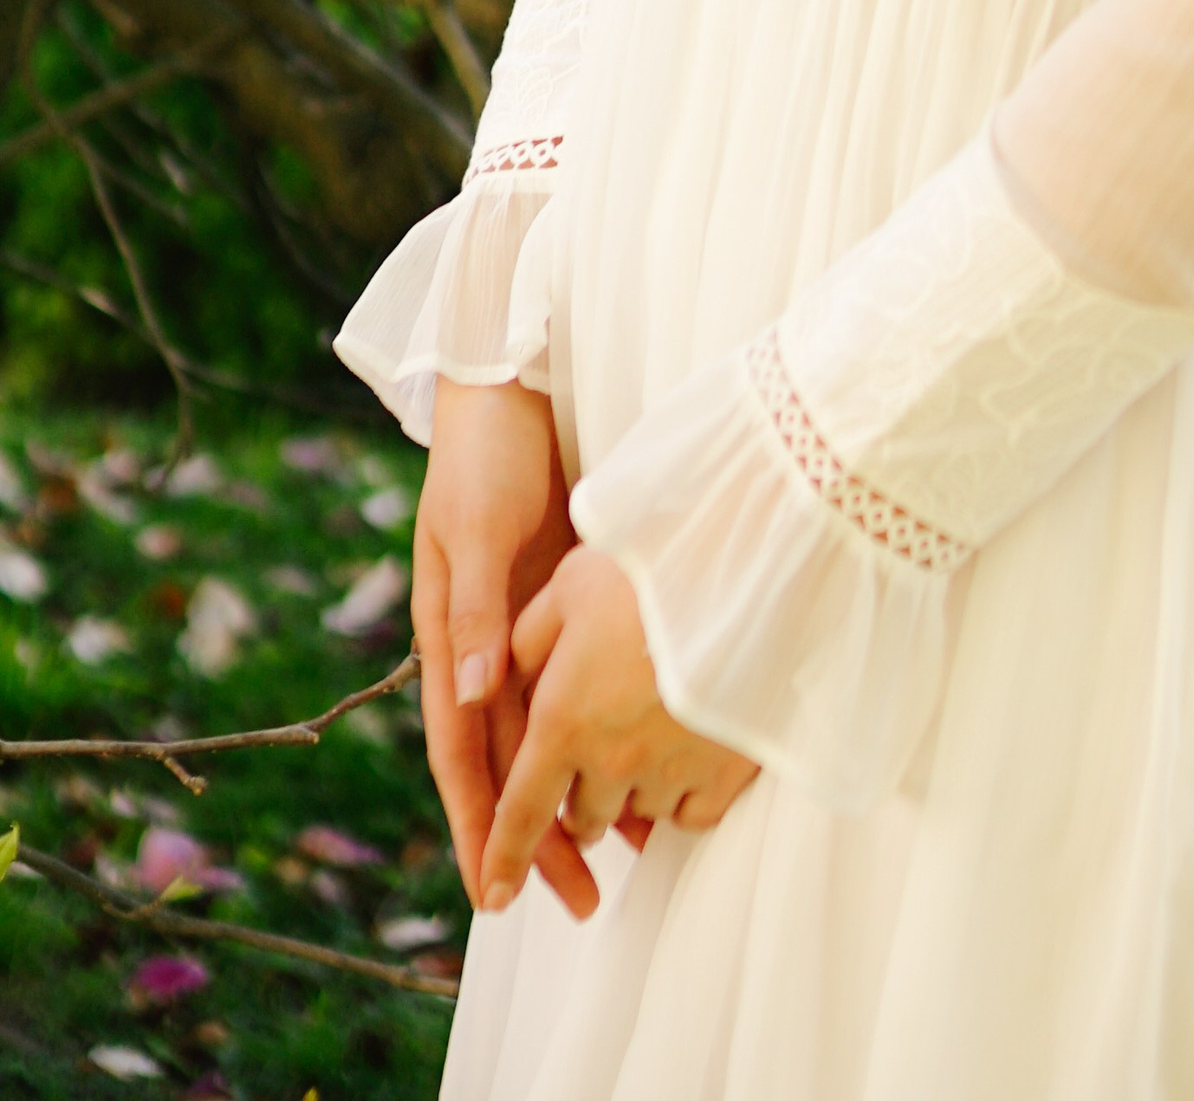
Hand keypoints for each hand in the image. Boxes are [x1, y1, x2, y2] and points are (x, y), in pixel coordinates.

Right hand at [413, 378, 587, 914]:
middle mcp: (485, 647)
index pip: (461, 755)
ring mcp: (526, 629)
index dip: (477, 826)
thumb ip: (477, 612)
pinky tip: (644, 767)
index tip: (494, 894)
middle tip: (577, 903)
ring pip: (551, 735)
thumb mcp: (475, 530)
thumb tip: (478, 697)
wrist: (515, 390)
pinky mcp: (565, 605)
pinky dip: (604, 734)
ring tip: (621, 860)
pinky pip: (583, 689)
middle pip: (511, 761)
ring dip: (577, 794)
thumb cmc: (484, 456)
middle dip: (536, 835)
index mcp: (448, 638)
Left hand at [477, 546, 759, 919]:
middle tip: (592, 753)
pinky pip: (690, 815)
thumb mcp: (571, 585)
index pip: (520, 811)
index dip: (502, 857)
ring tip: (648, 736)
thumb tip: (502, 677)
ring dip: (631, 792)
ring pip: (636, 816)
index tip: (495, 895)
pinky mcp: (723, 775)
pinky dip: (681, 798)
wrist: (750, 577)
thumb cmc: (651, 572)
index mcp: (563, 722)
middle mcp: (612, 764)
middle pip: (582, 818)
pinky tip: (686, 756)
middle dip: (577, 798)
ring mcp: (670, 775)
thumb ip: (528, 639)